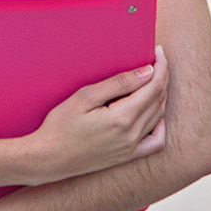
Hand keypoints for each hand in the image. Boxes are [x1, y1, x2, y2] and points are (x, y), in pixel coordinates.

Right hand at [23, 48, 167, 182]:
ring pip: (159, 117)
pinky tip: (154, 114)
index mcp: (123, 118)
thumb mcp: (85, 97)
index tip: (159, 52)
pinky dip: (160, 125)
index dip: (160, 67)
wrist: (48, 158)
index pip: (154, 87)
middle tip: (157, 61)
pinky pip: (156, 142)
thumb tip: (147, 72)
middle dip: (162, 77)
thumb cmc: (60, 125)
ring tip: (153, 80)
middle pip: (159, 100)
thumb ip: (118, 84)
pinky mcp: (126, 157)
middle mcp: (132, 134)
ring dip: (161, 96)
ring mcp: (131, 148)